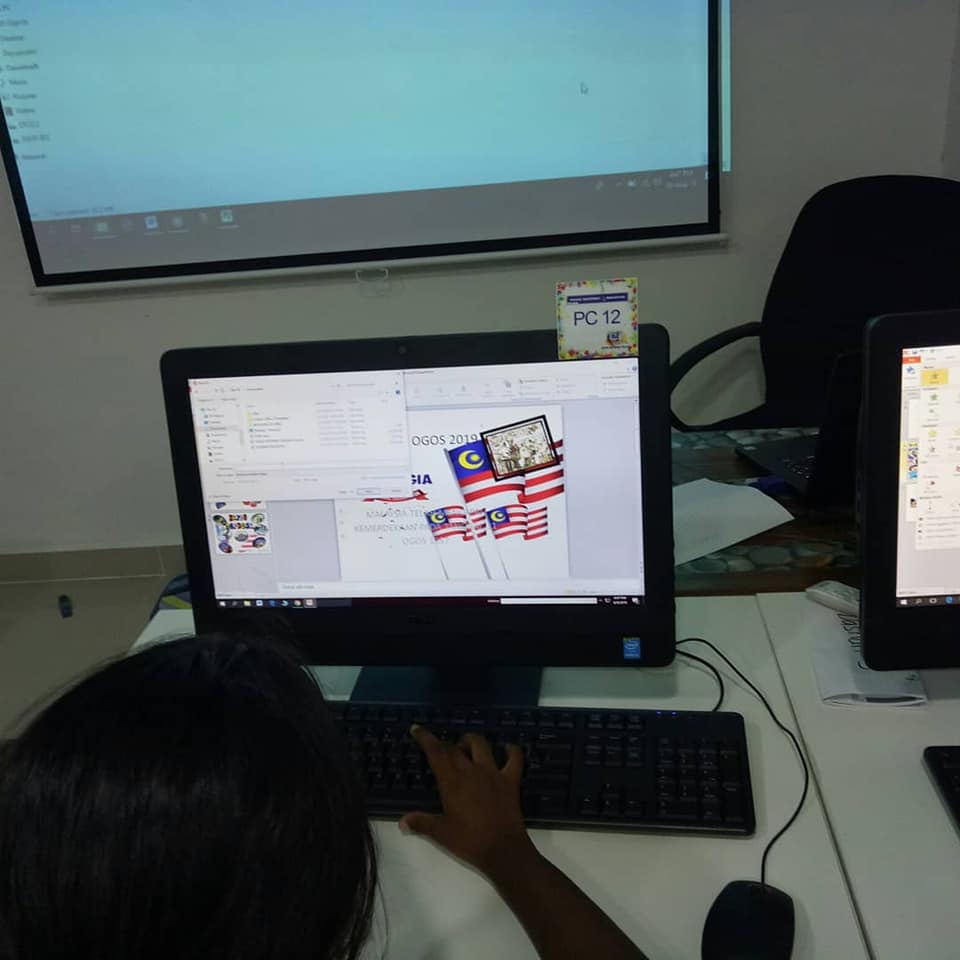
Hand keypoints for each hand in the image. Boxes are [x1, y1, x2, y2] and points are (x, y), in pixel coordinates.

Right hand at [399, 725, 535, 878]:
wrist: (503, 850)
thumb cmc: (469, 842)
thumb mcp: (441, 834)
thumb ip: (421, 823)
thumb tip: (401, 822)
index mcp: (452, 782)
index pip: (436, 753)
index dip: (425, 738)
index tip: (417, 728)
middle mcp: (472, 771)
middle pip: (455, 748)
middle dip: (445, 744)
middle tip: (440, 750)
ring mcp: (493, 773)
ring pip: (481, 745)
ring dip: (471, 741)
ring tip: (465, 747)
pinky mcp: (511, 780)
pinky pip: (514, 758)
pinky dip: (511, 750)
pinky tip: (507, 748)